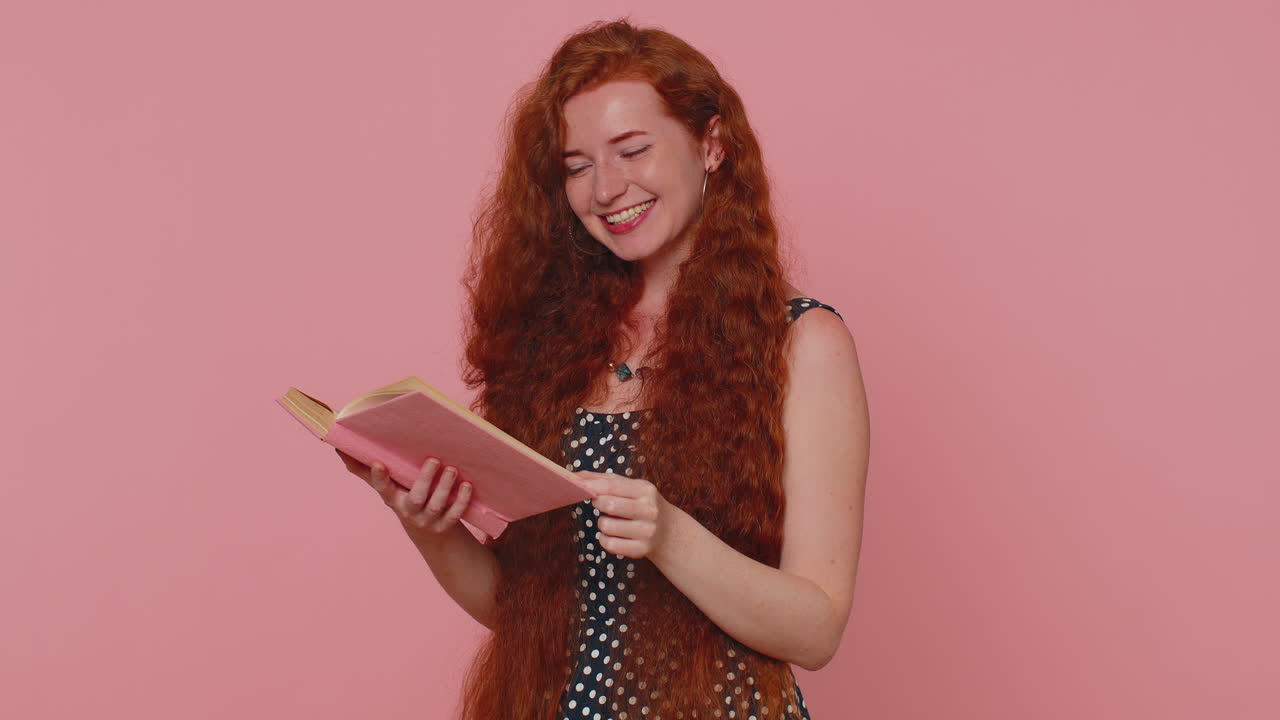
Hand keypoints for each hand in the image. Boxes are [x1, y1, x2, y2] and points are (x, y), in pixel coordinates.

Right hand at [335, 449, 472, 536]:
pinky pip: (454, 515)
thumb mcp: (386, 485)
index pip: (382, 488)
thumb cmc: (403, 496)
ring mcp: (427, 520)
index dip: (379, 477)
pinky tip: (467, 485)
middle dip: (425, 480)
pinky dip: (461, 501)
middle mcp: (408, 511)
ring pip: (436, 506)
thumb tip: (338, 447)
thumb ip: (364, 468)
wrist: (426, 529)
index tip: (379, 463)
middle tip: (434, 460)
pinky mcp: (444, 525)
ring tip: (452, 469)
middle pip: (415, 498)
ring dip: (445, 488)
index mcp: (392, 498)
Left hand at [572, 471, 676, 559]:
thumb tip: (574, 476)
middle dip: (598, 504)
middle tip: (600, 504)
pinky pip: (610, 545)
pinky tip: (613, 535)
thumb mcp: (630, 487)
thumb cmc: (641, 504)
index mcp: (646, 490)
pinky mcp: (642, 549)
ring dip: (602, 524)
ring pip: (606, 526)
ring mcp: (647, 531)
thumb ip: (603, 480)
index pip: (613, 486)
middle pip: (609, 505)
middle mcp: (649, 510)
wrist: (668, 531)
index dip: (592, 486)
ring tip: (611, 521)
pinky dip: (605, 540)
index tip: (577, 486)